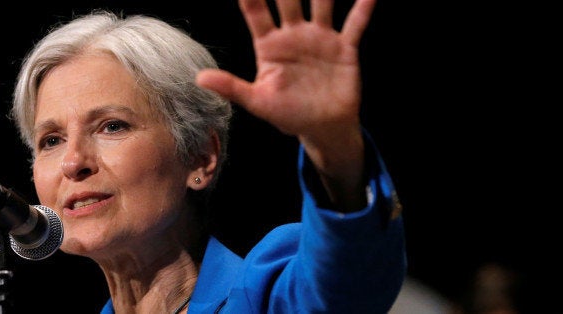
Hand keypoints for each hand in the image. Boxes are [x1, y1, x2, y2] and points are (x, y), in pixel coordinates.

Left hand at [197, 0, 376, 210]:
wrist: (323, 128)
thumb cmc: (288, 115)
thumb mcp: (258, 102)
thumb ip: (232, 88)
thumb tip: (199, 78)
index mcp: (270, 45)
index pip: (255, 10)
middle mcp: (294, 34)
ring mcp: (320, 38)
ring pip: (322, 2)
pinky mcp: (344, 48)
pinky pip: (355, 23)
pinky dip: (363, 7)